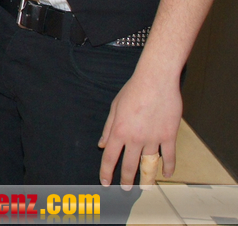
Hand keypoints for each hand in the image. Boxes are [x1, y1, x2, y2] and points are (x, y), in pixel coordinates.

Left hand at [98, 69, 181, 188]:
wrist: (155, 80)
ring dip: (147, 179)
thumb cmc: (133, 91)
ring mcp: (153, 138)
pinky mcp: (169, 136)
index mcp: (119, 131)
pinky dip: (168, 167)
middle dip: (126, 180)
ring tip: (145, 188)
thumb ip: (108, 128)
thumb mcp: (114, 108)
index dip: (106, 172)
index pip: (109, 157)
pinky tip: (166, 174)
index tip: (105, 182)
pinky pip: (169, 156)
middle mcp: (135, 138)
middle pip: (129, 165)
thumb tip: (102, 145)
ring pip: (149, 165)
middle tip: (125, 189)